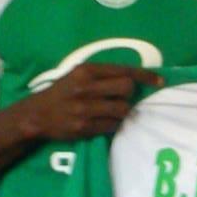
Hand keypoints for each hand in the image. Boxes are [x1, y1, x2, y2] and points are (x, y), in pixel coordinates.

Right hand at [20, 63, 162, 140]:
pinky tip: (104, 122)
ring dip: (122, 112)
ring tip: (111, 112)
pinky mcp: (85, 126)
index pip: (123, 70)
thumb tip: (134, 80)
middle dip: (129, 95)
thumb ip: (102, 75)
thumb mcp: (78, 75)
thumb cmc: (62, 92)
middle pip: (127, 89)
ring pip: (122, 109)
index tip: (160, 81)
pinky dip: (113, 124)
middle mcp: (86, 87)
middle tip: (121, 99)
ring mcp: (85, 108)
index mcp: (86, 70)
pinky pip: (112, 126)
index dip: (145, 76)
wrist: (37, 114)